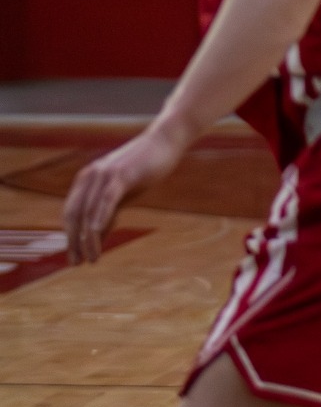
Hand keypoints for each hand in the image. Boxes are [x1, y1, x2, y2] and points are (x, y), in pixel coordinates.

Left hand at [62, 126, 187, 263]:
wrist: (165, 143)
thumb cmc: (146, 167)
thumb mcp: (124, 193)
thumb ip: (109, 211)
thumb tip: (98, 235)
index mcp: (87, 181)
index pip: (71, 213)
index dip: (70, 237)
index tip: (74, 257)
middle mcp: (89, 177)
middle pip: (74, 215)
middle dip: (73, 242)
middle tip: (76, 263)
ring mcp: (103, 175)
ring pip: (88, 211)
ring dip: (87, 238)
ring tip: (91, 258)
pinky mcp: (120, 175)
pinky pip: (106, 200)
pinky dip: (100, 218)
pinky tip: (97, 233)